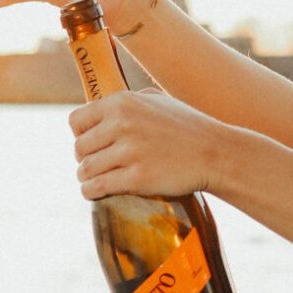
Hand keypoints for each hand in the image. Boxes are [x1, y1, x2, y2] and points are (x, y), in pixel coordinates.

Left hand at [71, 88, 229, 200]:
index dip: (81, 135)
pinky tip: (97, 192)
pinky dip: (91, 192)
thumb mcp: (158, 100)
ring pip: (85, 169)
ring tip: (98, 180)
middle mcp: (122, 123)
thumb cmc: (187, 127)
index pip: (77, 121)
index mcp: (123, 102)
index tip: (92, 145)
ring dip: (87, 177)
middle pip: (79, 148)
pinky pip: (96, 187)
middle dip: (86, 159)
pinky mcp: (137, 177)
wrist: (215, 153)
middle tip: (100, 165)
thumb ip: (128, 101)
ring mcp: (129, 151)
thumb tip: (101, 108)